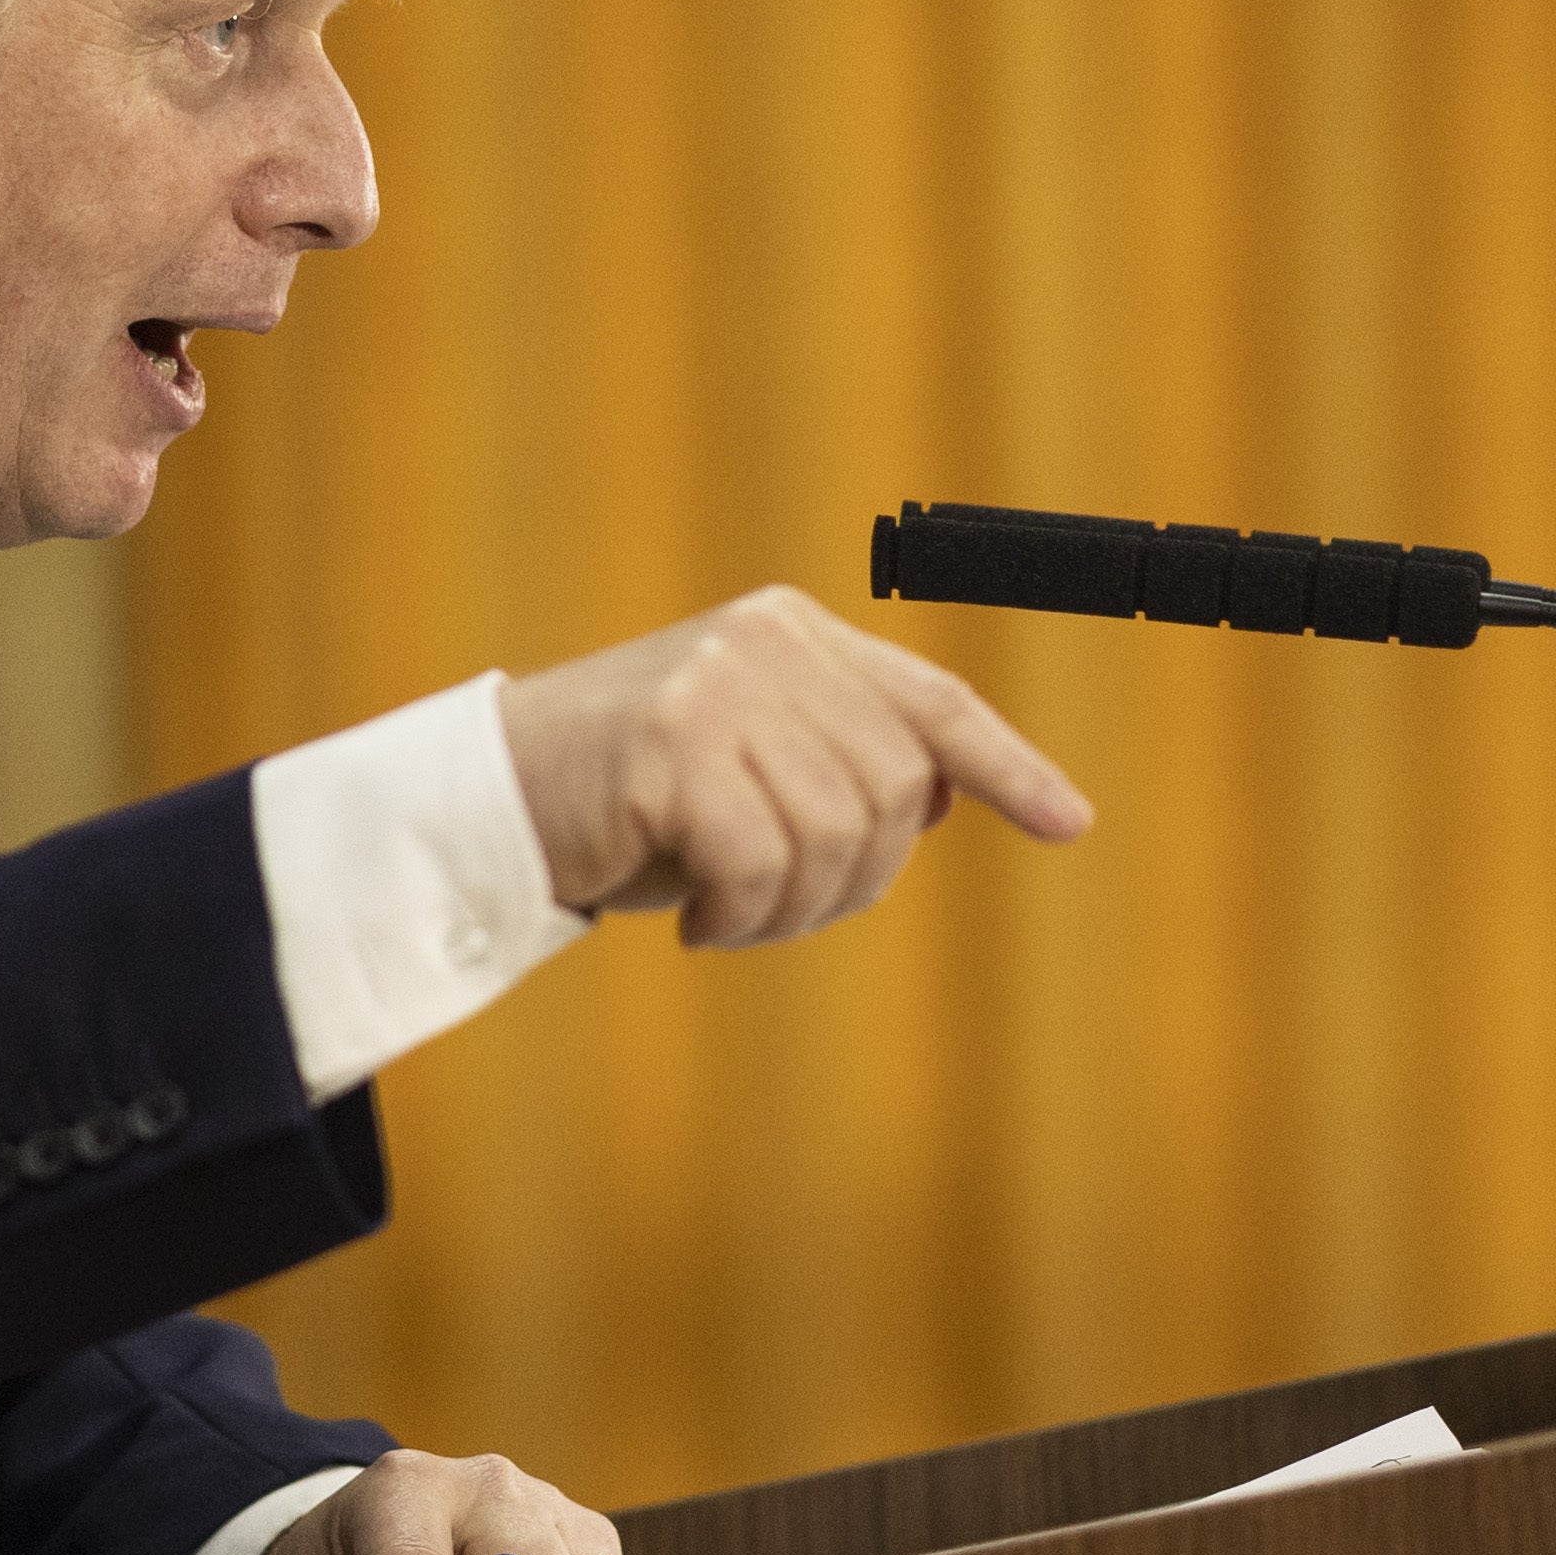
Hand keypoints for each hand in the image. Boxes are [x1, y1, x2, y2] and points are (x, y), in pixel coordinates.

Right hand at [497, 585, 1090, 946]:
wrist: (487, 801)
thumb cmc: (621, 804)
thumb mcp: (744, 768)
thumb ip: (834, 763)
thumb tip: (945, 799)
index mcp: (794, 634)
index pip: (932, 703)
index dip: (1008, 767)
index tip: (1068, 824)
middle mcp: (767, 643)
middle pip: (893, 795)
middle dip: (852, 882)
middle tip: (770, 910)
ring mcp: (718, 686)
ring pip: (837, 837)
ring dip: (790, 911)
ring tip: (723, 914)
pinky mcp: (672, 743)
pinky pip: (763, 866)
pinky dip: (739, 918)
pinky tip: (691, 921)